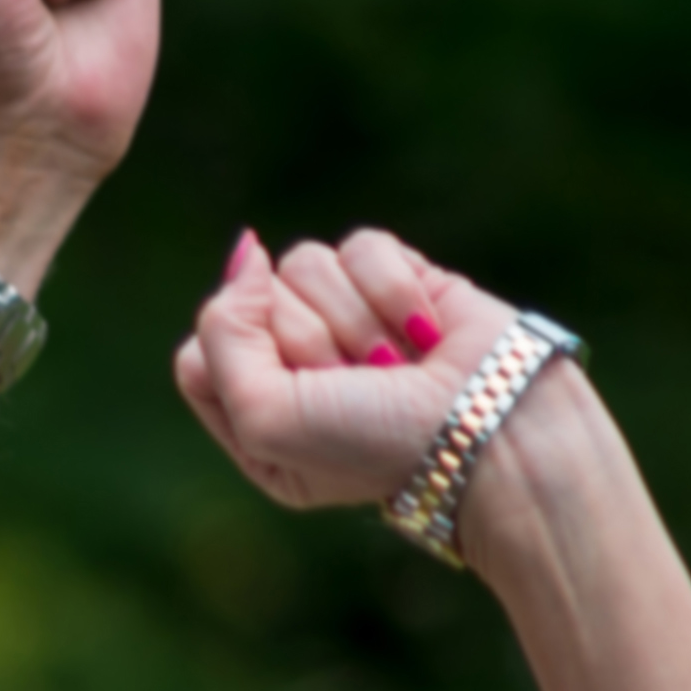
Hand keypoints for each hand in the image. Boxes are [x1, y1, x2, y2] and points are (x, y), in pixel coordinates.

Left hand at [175, 221, 564, 515]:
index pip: (199, 353)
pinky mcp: (396, 282)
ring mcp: (344, 320)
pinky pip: (362, 246)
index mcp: (250, 418)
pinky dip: (393, 289)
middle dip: (309, 341)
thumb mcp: (262, 415)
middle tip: (358, 384)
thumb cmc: (373, 444)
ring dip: (354, 318)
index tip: (300, 392)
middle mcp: (291, 366)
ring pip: (304, 262)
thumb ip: (221, 332)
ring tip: (395, 363)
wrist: (491, 431)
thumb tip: (245, 249)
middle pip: (251, 300)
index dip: (246, 361)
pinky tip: (425, 330)